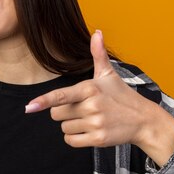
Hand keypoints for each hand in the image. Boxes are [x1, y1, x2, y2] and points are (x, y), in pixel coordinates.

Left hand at [25, 31, 173, 164]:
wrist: (143, 120)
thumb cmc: (122, 95)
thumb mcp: (109, 74)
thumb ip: (98, 54)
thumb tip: (97, 32)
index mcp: (90, 88)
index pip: (61, 95)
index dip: (44, 101)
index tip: (29, 107)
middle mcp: (92, 106)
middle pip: (56, 114)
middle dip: (64, 112)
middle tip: (82, 108)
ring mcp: (95, 123)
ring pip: (64, 128)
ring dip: (72, 125)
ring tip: (90, 119)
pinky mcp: (98, 139)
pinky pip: (71, 141)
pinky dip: (75, 138)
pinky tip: (88, 131)